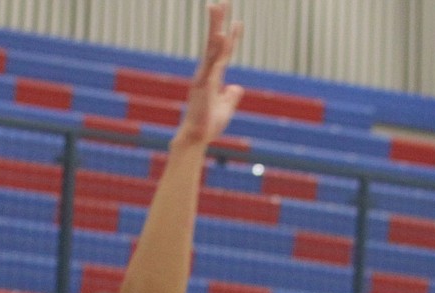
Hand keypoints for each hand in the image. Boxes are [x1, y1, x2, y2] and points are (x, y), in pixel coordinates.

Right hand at [175, 3, 243, 148]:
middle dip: (218, 21)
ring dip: (214, 26)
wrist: (196, 138)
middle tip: (223, 1)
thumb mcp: (225, 109)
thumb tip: (236, 88)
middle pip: (215, 42)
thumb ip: (231, 97)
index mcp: (214, 77)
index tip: (238, 21)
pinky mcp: (203, 85)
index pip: (225, 53)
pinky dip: (216, 50)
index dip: (232, 37)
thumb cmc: (208, 125)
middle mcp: (207, 72)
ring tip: (217, 6)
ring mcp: (204, 76)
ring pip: (211, 47)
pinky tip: (220, 35)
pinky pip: (211, 64)